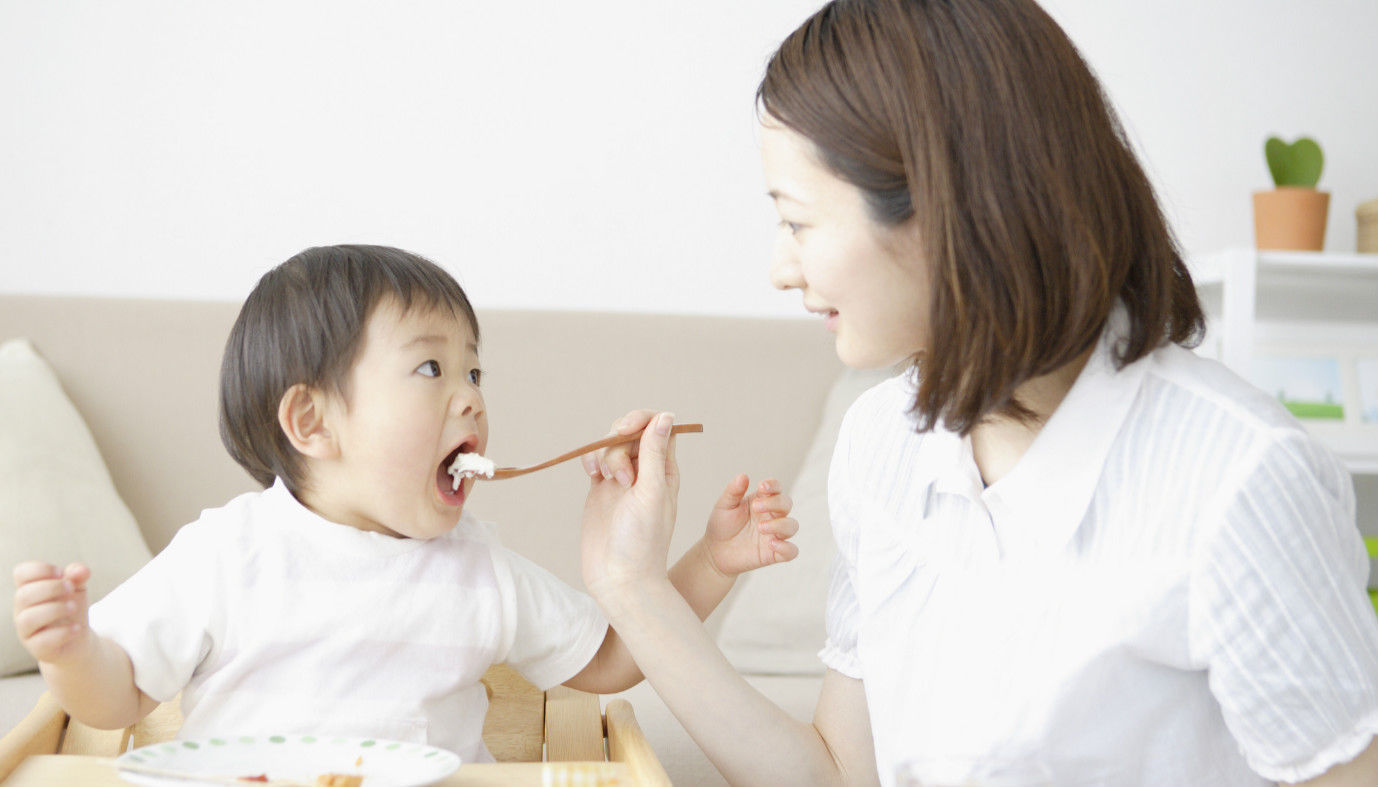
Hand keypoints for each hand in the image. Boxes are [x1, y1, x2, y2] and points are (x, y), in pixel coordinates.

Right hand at [12, 561, 93, 664]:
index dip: (39, 569)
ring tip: (73, 607)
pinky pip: (42, 641)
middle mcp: (22, 610)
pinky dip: (62, 632)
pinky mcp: (37, 648)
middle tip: (71, 588)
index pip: (20, 574)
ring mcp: (27, 631)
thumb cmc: (71, 607)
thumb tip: (82, 570)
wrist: (78, 638)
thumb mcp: (77, 588)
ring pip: (28, 619)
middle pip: (23, 595)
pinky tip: (77, 628)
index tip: (60, 572)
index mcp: (29, 590)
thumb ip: (78, 576)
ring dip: (55, 610)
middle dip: (51, 588)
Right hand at [580, 411, 680, 599]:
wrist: (619, 578)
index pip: (661, 428)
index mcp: (666, 471)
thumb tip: (666, 416)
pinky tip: (591, 474)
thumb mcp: (652, 493)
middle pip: (631, 433)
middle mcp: (646, 472)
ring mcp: (622, 480)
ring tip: (607, 480)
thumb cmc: (642, 541)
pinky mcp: (600, 489)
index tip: (626, 429)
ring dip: (605, 454)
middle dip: (619, 442)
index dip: (643, 420)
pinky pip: (595, 460)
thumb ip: (655, 454)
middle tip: (620, 475)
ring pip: (611, 445)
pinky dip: (591, 460)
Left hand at [703, 475, 798, 576]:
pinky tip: (772, 545)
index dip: (773, 485)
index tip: (762, 487)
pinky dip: (787, 548)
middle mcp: (772, 516)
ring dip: (780, 525)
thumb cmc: (722, 525)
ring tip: (760, 528)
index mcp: (762, 501)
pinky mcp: (774, 553)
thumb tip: (743, 476)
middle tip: (755, 507)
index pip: (776, 488)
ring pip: (792, 526)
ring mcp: (775, 534)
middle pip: (786, 504)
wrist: (715, 551)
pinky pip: (791, 551)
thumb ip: (733, 491)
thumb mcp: (724, 506)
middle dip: (775, 503)